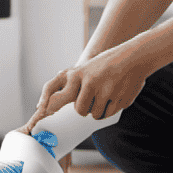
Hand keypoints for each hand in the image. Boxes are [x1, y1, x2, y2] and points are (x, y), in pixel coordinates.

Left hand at [19, 40, 150, 136]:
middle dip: (84, 110)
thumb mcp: (83, 68)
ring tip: (105, 95)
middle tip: (91, 100)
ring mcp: (105, 90)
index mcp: (76, 74)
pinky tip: (114, 96)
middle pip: (80, 110)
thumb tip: (47, 99)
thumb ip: (68, 80)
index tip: (41, 112)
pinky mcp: (119, 97)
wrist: (132, 57)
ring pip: (95, 114)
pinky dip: (111, 110)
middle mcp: (89, 81)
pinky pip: (109, 114)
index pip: (53, 88)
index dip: (46, 103)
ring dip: (99, 111)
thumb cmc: (103, 65)